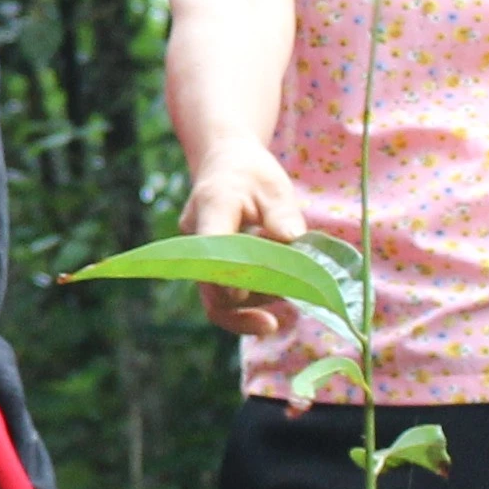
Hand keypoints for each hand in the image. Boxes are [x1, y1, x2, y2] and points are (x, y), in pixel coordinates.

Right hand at [180, 139, 312, 336]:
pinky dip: (251, 301)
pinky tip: (279, 300)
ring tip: (291, 295)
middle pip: (209, 286)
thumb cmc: (251, 175)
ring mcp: (199, 257)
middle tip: (273, 322)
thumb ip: (282, 214)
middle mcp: (196, 237)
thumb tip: (292, 241)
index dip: (227, 275)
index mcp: (212, 207)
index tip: (245, 296)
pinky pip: (224, 294)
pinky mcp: (210, 269)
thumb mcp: (274, 187)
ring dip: (254, 303)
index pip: (213, 247)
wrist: (225, 165)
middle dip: (241, 308)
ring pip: (218, 296)